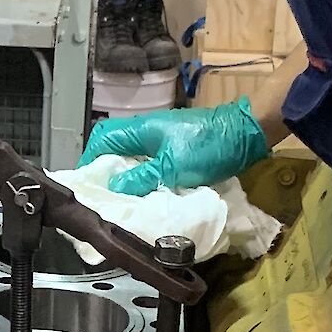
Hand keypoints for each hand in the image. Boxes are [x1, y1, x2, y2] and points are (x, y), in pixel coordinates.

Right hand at [79, 98, 268, 196]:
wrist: (246, 134)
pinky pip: (149, 165)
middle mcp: (146, 133)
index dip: (89, 159)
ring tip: (119, 201)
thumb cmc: (209, 146)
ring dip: (125, 178)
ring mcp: (161, 141)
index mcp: (140, 130)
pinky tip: (144, 196)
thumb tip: (113, 188)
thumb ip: (142, 177)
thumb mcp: (174, 166)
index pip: (101, 139)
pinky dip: (143, 179)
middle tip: (100, 198)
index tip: (85, 184)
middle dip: (105, 172)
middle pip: (114, 150)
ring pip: (132, 159)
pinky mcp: (175, 151)